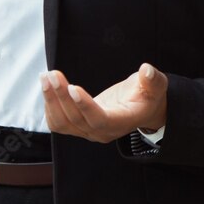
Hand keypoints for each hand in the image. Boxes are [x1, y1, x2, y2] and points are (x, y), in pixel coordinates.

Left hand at [39, 64, 168, 143]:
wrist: (139, 108)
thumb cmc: (148, 96)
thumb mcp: (156, 86)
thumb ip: (153, 80)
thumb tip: (147, 70)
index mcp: (122, 122)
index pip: (100, 120)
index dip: (85, 106)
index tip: (73, 87)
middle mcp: (103, 132)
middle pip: (76, 119)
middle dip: (62, 96)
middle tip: (52, 74)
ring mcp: (88, 132)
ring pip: (63, 122)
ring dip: (51, 100)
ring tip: (46, 77)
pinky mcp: (78, 127)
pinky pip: (58, 123)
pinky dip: (50, 106)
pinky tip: (48, 87)